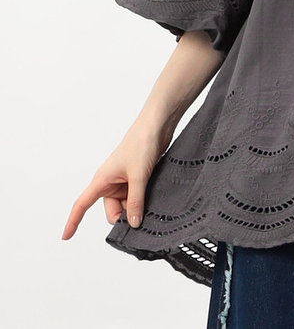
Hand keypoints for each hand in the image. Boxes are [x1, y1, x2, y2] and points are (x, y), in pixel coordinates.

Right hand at [61, 117, 173, 239]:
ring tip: (150, 201)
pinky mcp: (136, 178)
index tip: (66, 237)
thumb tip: (133, 224)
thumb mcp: (138, 176)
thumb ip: (136, 201)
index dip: (73, 221)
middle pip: (112, 211)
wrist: (157, 126)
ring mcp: (124, 181)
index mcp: (102, 180)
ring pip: (126, 206)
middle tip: (139, 218)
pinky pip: (136, 198)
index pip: (82, 204)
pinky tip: (153, 199)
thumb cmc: (141, 144)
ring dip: (136, 208)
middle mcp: (110, 182)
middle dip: (124, 217)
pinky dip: (143, 202)